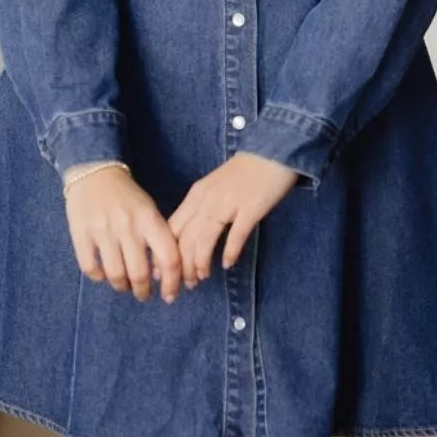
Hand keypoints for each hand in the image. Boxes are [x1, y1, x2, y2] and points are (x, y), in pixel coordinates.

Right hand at [64, 167, 182, 301]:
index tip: (170, 295)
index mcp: (149, 219)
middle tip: (144, 294)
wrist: (94, 171)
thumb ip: (157, 238)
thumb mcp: (149, 210)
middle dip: (144, 291)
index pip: (169, 258)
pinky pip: (90, 267)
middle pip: (140, 273)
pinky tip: (103, 275)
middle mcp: (128, 226)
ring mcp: (102, 230)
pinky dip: (99, 277)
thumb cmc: (127, 195)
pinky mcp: (80, 233)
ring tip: (125, 287)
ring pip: (116, 274)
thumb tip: (163, 273)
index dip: (173, 282)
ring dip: (122, 287)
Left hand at [167, 151, 299, 285]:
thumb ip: (202, 211)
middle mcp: (207, 200)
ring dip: (200, 262)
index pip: (173, 229)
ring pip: (204, 238)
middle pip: (185, 238)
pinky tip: (227, 264)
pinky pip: (236, 234)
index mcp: (196, 196)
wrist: (272, 151)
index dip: (166, 254)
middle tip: (183, 286)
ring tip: (201, 278)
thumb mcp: (214, 189)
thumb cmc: (244, 173)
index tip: (164, 274)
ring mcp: (228, 203)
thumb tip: (191, 239)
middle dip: (181, 266)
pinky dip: (229, 251)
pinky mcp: (250, 208)